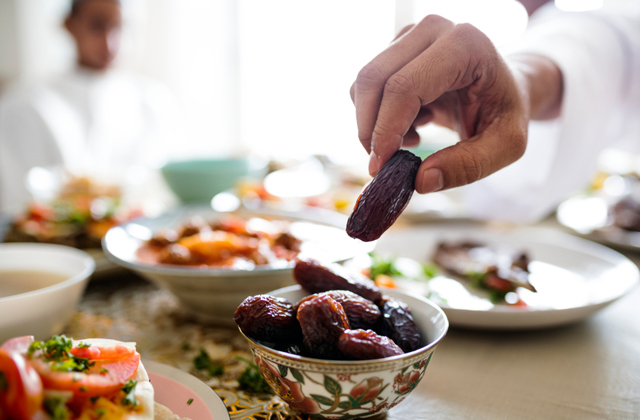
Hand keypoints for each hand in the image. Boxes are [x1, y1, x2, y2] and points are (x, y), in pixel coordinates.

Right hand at [350, 15, 531, 192]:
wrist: (505, 89)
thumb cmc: (507, 112)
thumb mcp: (506, 146)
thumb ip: (468, 166)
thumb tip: (420, 181)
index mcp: (465, 45)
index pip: (405, 87)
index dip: (386, 130)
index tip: (381, 167)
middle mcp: (434, 29)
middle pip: (374, 80)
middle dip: (370, 129)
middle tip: (384, 163)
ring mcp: (412, 34)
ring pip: (365, 84)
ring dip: (375, 123)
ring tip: (412, 140)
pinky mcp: (397, 46)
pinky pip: (367, 86)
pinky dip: (378, 115)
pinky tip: (411, 125)